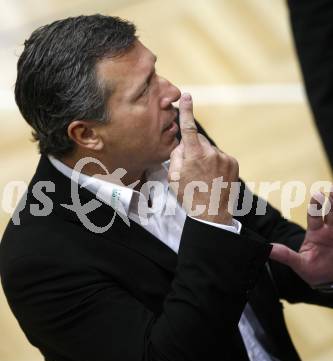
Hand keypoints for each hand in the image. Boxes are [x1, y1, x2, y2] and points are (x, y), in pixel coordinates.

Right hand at [168, 93, 238, 224]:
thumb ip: (176, 155)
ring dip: (205, 157)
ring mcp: (224, 157)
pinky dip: (216, 163)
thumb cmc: (189, 195)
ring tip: (204, 176)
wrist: (211, 213)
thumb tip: (183, 144)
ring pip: (210, 150)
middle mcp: (210, 153)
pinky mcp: (233, 163)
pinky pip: (220, 156)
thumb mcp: (173, 176)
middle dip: (194, 149)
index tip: (187, 96)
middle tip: (191, 167)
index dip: (186, 110)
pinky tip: (213, 176)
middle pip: (199, 141)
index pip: (188, 128)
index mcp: (193, 155)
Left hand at [270, 191, 332, 285]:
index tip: (317, 194)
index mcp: (315, 232)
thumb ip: (285, 255)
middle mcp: (328, 231)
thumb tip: (268, 249)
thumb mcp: (298, 263)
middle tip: (332, 192)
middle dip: (332, 202)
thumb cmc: (312, 270)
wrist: (327, 281)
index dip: (316, 205)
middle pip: (331, 213)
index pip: (315, 215)